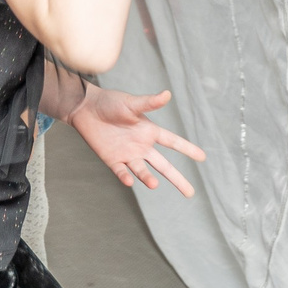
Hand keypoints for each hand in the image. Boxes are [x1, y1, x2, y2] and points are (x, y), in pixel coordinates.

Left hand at [68, 88, 205, 196]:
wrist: (85, 108)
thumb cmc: (110, 102)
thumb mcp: (131, 103)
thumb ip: (149, 102)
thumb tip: (167, 94)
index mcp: (149, 131)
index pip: (173, 142)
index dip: (187, 149)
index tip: (202, 157)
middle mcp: (142, 146)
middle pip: (163, 165)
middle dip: (177, 178)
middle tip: (190, 193)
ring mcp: (128, 154)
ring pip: (143, 171)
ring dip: (148, 178)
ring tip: (154, 184)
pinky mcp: (112, 160)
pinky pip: (121, 172)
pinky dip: (125, 177)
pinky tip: (129, 181)